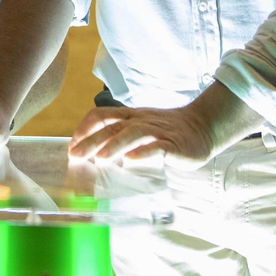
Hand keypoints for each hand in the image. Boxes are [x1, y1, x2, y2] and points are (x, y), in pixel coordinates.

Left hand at [68, 105, 217, 168]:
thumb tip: (92, 153)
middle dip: (92, 140)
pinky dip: (144, 152)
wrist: (203, 125)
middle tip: (75, 156)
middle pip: (113, 126)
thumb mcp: (140, 128)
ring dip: (115, 145)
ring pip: (133, 134)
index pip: (102, 115)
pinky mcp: (174, 144)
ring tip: (100, 158)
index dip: (85, 129)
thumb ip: (120, 136)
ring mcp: (158, 131)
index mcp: (130, 116)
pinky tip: (131, 160)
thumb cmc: (166, 130)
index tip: (72, 146)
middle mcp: (141, 120)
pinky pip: (158, 147)